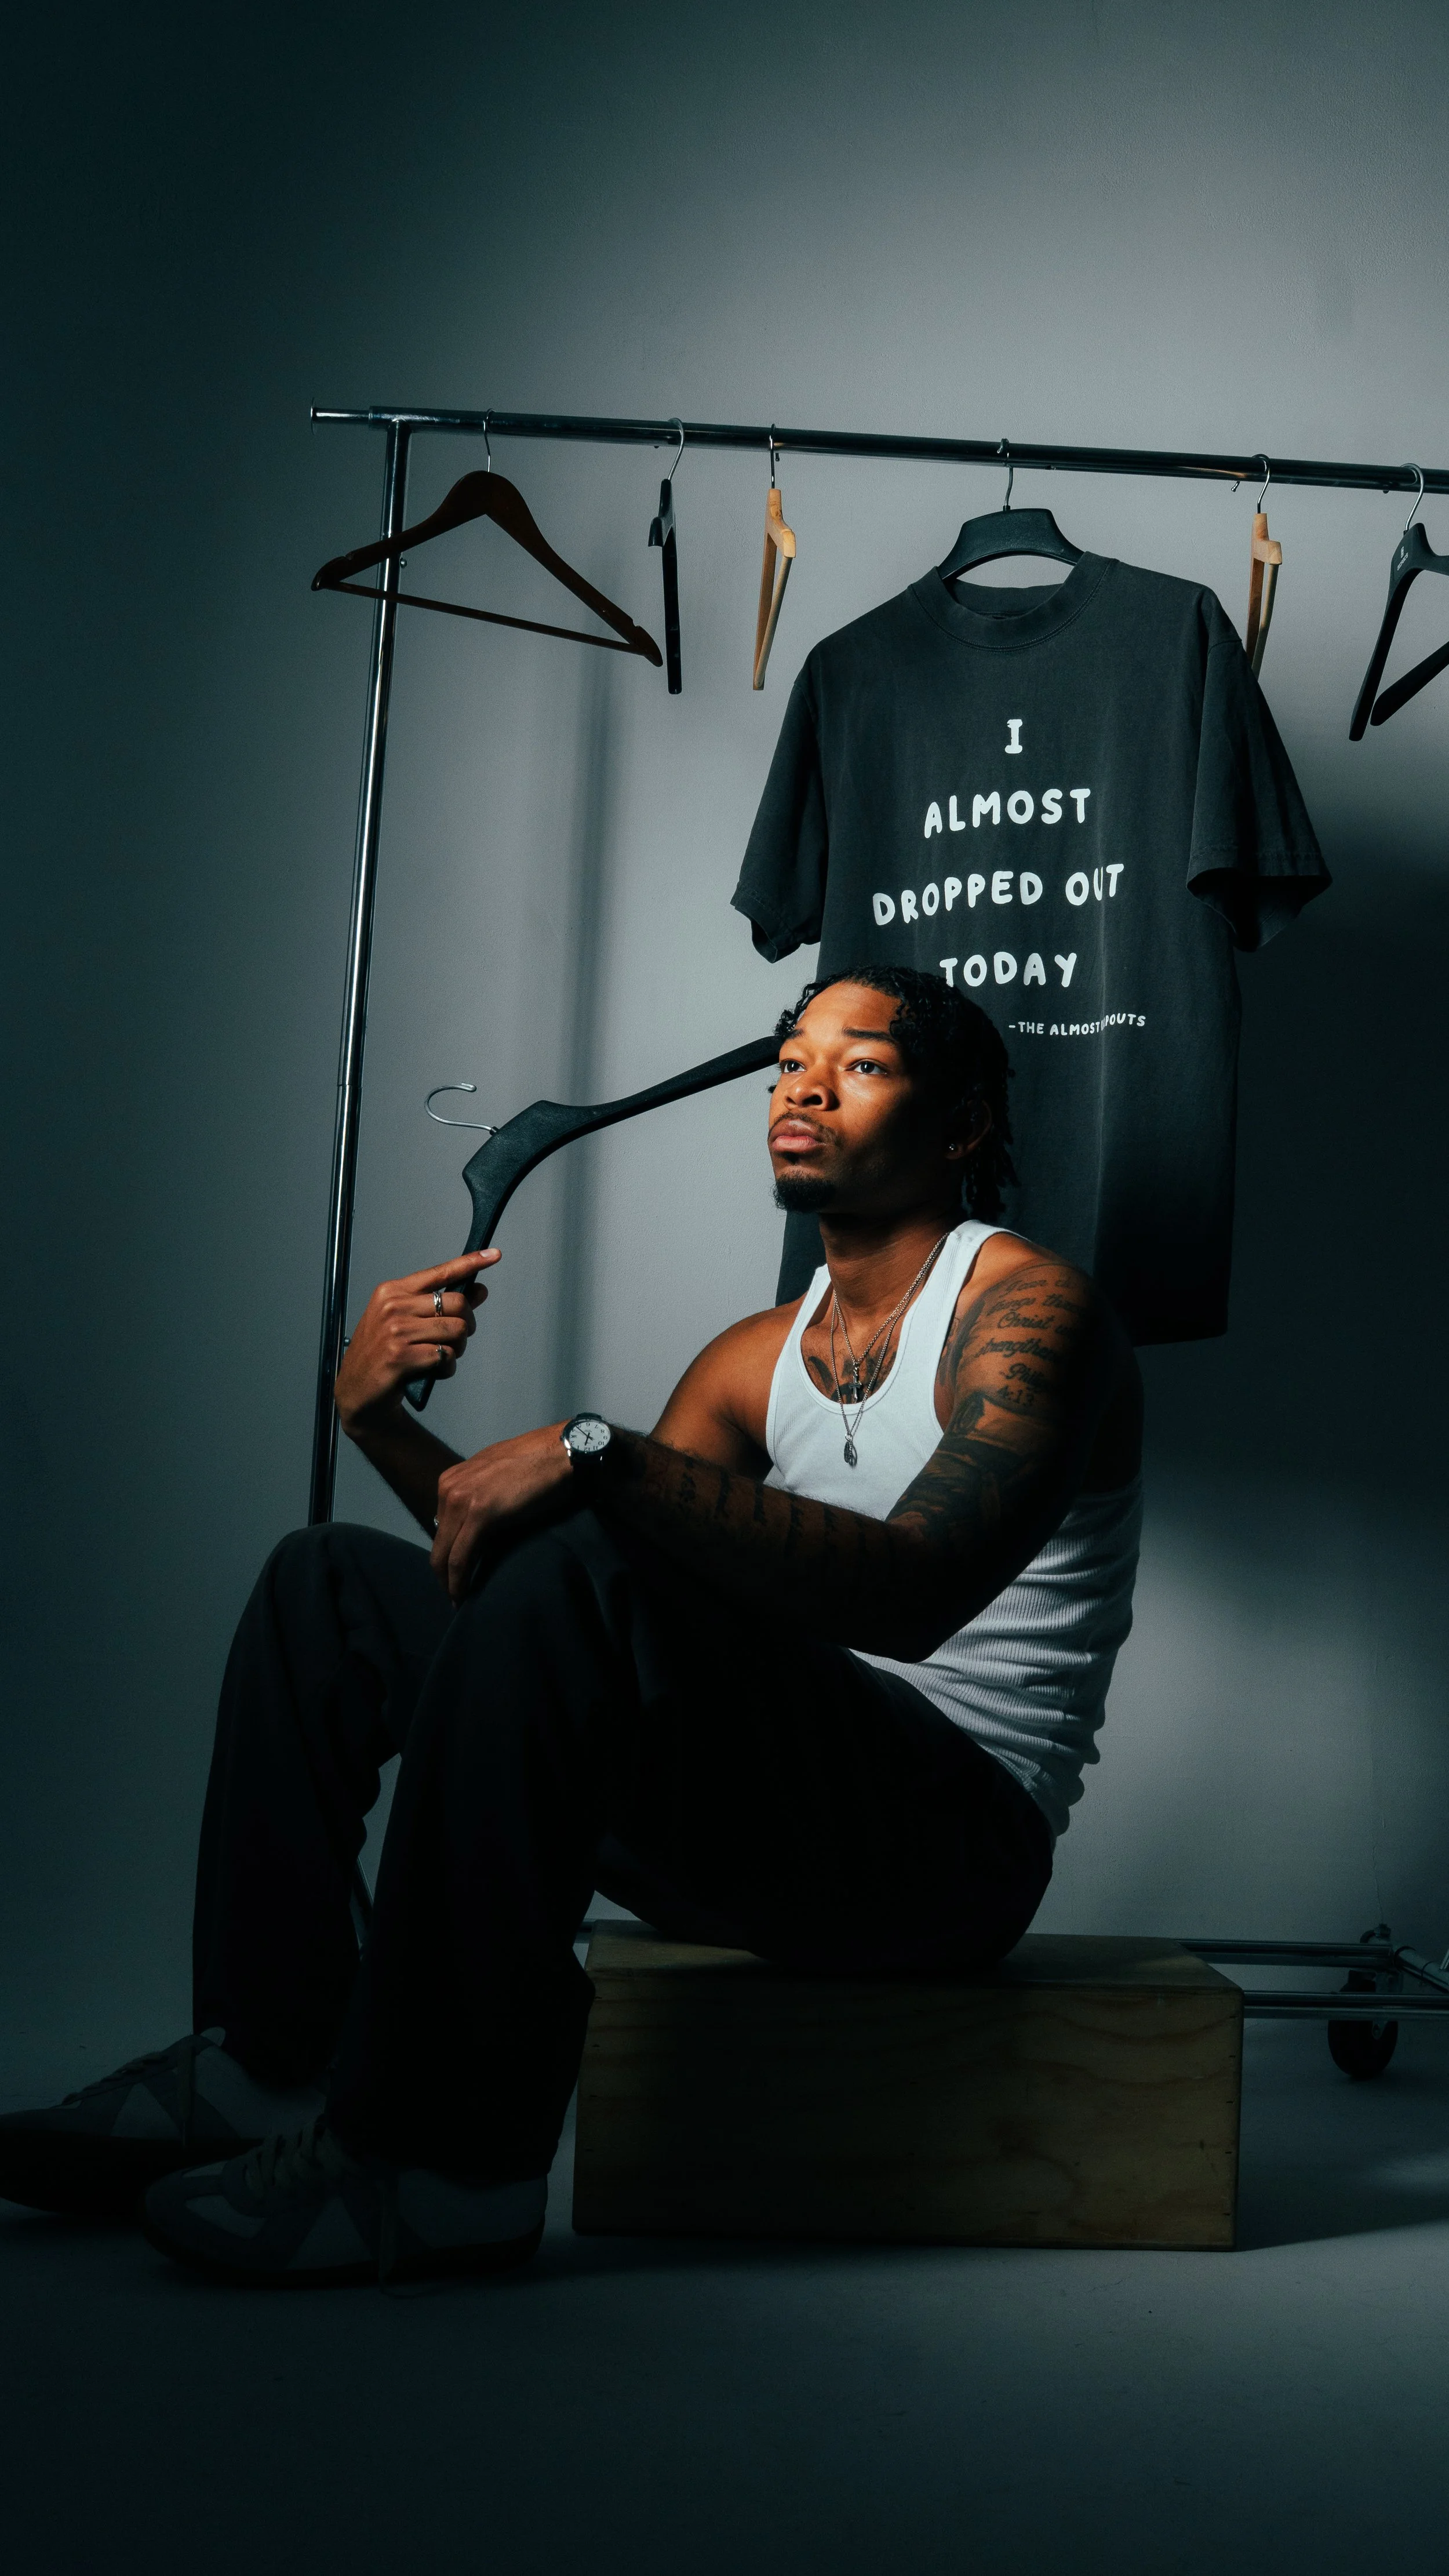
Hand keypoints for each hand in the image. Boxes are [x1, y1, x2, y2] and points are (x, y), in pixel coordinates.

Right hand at [335, 1251, 499, 1432]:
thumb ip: (441, 1304)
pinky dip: (447, 1367)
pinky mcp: (400, 1357)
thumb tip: (479, 1290)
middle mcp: (393, 1307)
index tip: (494, 1254)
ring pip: (457, 1331)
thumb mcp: (405, 1321)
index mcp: (392, 1291)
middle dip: (466, 1325)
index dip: (470, 1262)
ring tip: (440, 1356)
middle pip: (458, 1304)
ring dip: (457, 1349)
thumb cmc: (383, 1352)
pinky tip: (433, 1371)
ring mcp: (395, 1331)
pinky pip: (446, 1356)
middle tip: (455, 1340)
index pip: (440, 1272)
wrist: (357, 1389)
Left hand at [432, 1422, 575, 1601]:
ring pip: (444, 1554)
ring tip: (460, 1600)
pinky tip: (464, 1595)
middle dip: (443, 1573)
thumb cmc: (539, 1465)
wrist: (562, 1452)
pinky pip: (461, 1557)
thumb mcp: (497, 1478)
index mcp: (452, 1478)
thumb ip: (479, 1497)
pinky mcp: (479, 1513)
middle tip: (454, 1595)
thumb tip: (474, 1526)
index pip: (440, 1527)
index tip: (454, 1574)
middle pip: (438, 1542)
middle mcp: (449, 1487)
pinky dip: (459, 1581)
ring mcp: (461, 1499)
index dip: (446, 1554)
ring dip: (450, 1582)